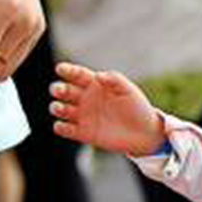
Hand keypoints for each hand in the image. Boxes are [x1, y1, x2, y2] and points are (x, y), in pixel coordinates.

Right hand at [50, 62, 164, 156]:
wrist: (144, 132)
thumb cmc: (137, 106)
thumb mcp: (128, 90)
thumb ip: (114, 80)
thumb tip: (99, 76)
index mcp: (94, 84)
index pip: (77, 74)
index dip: (68, 70)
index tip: (60, 68)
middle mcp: (84, 98)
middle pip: (65, 91)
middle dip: (58, 89)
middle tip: (58, 90)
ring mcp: (82, 116)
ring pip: (61, 109)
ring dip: (57, 108)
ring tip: (60, 108)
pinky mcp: (83, 133)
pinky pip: (66, 129)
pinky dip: (61, 128)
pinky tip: (62, 126)